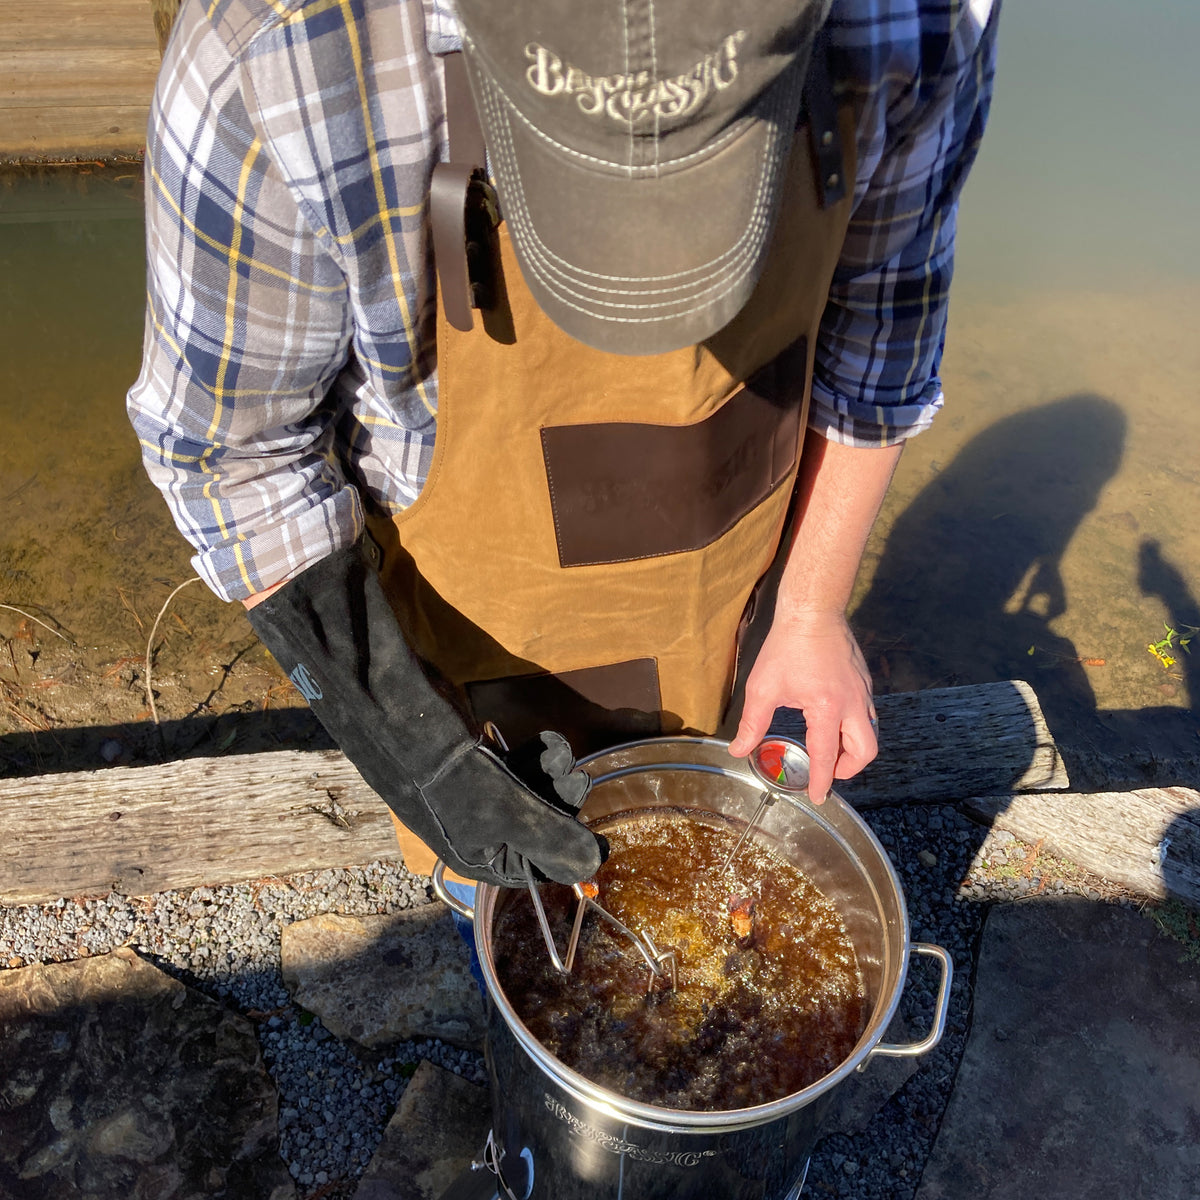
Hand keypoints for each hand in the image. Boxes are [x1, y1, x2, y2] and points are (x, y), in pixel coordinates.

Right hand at [246, 542, 605, 886]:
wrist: (385, 702)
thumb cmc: (439, 762)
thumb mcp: (498, 801)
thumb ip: (549, 832)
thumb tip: (597, 864)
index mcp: (476, 854)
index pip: (536, 867)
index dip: (567, 845)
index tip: (597, 823)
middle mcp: (476, 831)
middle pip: (538, 827)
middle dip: (560, 799)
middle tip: (573, 772)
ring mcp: (475, 794)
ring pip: (532, 793)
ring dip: (551, 773)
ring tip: (554, 748)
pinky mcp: (475, 761)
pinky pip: (517, 769)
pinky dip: (535, 755)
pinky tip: (540, 738)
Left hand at [728, 609, 877, 802]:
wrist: (813, 611)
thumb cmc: (786, 648)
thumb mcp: (763, 688)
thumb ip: (752, 724)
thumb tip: (738, 750)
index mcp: (827, 709)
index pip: (826, 755)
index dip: (821, 780)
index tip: (818, 797)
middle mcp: (852, 704)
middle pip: (866, 751)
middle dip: (848, 769)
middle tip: (828, 772)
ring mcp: (863, 692)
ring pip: (871, 733)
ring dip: (854, 749)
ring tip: (831, 751)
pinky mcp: (865, 681)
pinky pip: (868, 714)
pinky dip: (856, 728)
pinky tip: (836, 723)